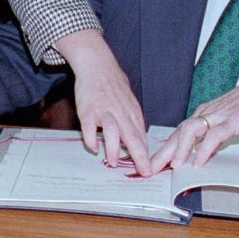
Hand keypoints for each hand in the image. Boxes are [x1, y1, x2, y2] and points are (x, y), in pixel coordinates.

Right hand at [54, 28, 149, 172]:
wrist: (97, 65)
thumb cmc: (113, 85)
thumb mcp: (129, 102)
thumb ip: (132, 122)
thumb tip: (138, 141)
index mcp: (133, 113)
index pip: (142, 137)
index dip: (147, 154)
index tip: (151, 170)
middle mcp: (120, 113)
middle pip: (133, 137)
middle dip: (140, 157)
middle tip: (145, 172)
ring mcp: (103, 111)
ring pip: (113, 132)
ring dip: (114, 149)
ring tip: (113, 163)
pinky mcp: (87, 110)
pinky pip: (89, 127)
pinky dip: (91, 139)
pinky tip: (93, 147)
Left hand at [149, 65, 238, 173]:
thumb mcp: (231, 120)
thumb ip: (217, 134)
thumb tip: (206, 152)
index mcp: (205, 113)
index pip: (179, 132)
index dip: (166, 148)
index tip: (155, 162)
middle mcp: (207, 113)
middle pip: (178, 133)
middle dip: (163, 151)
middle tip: (151, 167)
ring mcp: (219, 115)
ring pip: (190, 132)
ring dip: (179, 150)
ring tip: (172, 166)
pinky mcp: (234, 119)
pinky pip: (214, 136)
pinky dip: (204, 150)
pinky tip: (198, 161)